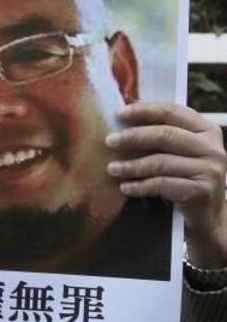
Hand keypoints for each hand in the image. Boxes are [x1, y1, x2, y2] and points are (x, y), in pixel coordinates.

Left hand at [105, 101, 226, 268]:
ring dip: (132, 166)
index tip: (118, 114)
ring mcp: (209, 169)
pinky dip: (140, 185)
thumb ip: (160, 133)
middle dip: (133, 137)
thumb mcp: (179, 150)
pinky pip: (163, 184)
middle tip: (109, 141)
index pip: (172, 111)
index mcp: (205, 129)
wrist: (207, 210)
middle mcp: (211, 147)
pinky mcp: (202, 191)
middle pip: (165, 135)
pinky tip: (125, 187)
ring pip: (161, 162)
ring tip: (112, 168)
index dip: (144, 110)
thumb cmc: (185, 174)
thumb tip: (120, 117)